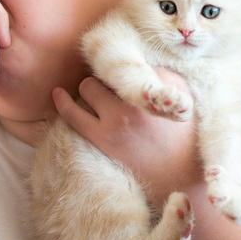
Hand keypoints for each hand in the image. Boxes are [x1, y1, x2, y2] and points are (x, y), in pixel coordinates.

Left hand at [52, 72, 202, 203]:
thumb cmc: (183, 137)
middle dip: (107, 78)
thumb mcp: (183, 100)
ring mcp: (119, 118)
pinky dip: (62, 101)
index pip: (131, 63)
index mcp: (163, 85)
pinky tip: (57, 93)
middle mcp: (140, 98)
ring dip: (91, 90)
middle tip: (115, 92)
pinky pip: (72, 112)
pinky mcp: (103, 137)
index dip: (127, 70)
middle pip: (107, 71)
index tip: (126, 75)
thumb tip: (131, 63)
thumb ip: (160, 77)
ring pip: (88, 86)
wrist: (180, 177)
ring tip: (102, 101)